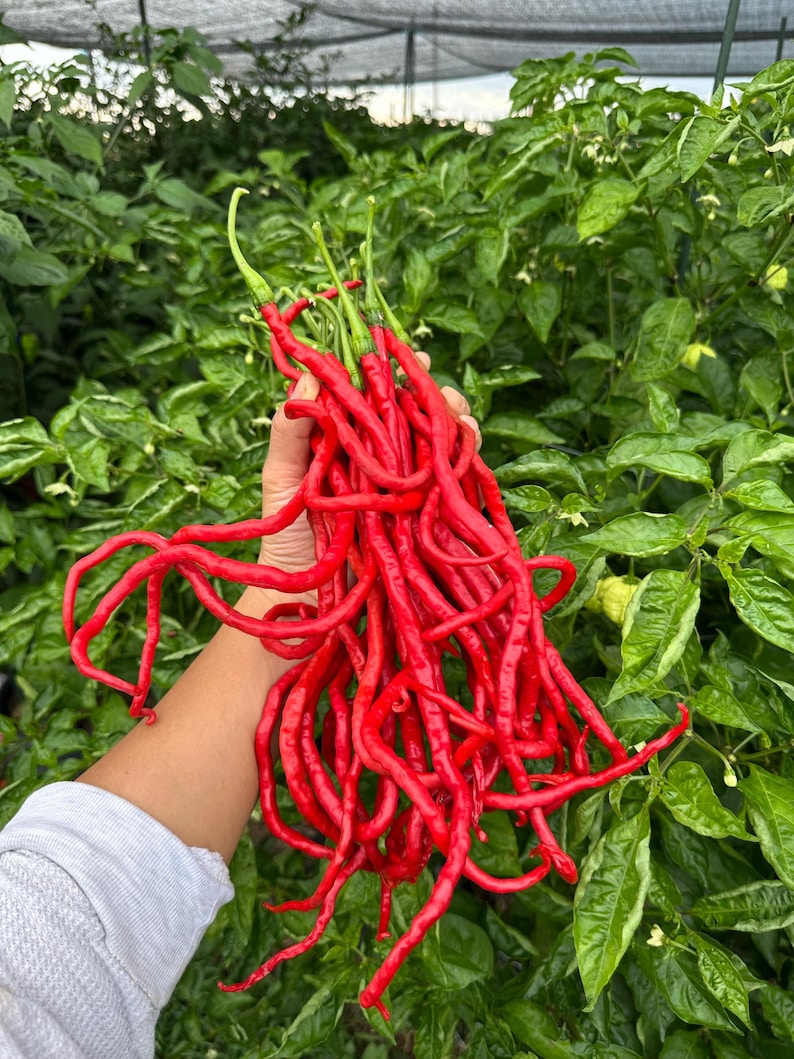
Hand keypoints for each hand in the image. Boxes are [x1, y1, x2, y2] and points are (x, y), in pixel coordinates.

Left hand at [256, 356, 480, 583]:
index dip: (397, 371)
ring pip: (438, 437)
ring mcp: (403, 478)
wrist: (306, 586)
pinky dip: (464, 455)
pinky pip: (449, 475)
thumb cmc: (286, 529)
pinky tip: (469, 443)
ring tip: (460, 417)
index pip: (377, 393)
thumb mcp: (281, 474)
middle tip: (442, 395)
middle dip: (435, 395)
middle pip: (415, 410)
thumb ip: (291, 429)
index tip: (413, 358)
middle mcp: (379, 452)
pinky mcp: (421, 506)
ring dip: (454, 420)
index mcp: (348, 435)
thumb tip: (309, 377)